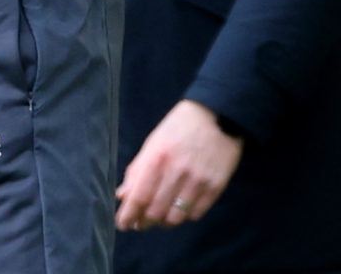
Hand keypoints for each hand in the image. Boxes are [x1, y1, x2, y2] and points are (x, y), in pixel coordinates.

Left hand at [116, 100, 242, 230]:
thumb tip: (122, 195)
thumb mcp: (153, 142)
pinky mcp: (215, 187)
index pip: (139, 196)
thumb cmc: (179, 127)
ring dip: (164, 221)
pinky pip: (196, 214)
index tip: (123, 224)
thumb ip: (137, 170)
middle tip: (140, 222)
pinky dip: (184, 216)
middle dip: (144, 221)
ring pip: (176, 218)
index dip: (128, 215)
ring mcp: (198, 181)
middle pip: (156, 212)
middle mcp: (177, 172)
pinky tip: (180, 208)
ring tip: (160, 216)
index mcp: (157, 157)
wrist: (218, 115)